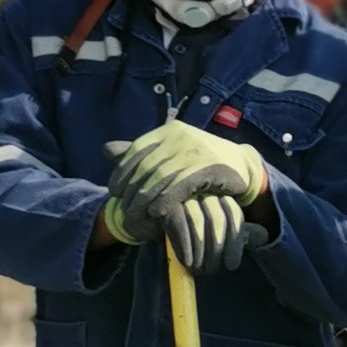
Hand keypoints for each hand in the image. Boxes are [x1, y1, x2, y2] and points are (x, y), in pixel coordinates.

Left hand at [103, 120, 267, 251]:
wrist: (241, 165)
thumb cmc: (201, 161)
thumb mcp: (170, 152)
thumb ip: (140, 153)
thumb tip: (105, 150)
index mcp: (169, 130)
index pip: (136, 149)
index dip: (122, 171)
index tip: (114, 191)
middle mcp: (180, 137)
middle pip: (146, 165)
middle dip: (131, 189)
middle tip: (123, 208)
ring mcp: (196, 151)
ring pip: (160, 177)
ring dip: (145, 199)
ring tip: (136, 215)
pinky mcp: (209, 167)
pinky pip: (180, 186)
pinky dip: (165, 200)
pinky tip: (157, 213)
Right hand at [157, 189, 255, 272]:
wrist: (146, 212)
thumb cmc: (185, 222)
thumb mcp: (214, 224)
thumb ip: (237, 229)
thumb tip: (264, 235)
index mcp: (219, 189)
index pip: (233, 214)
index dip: (234, 244)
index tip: (231, 265)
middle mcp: (203, 186)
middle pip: (218, 220)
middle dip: (216, 252)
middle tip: (212, 270)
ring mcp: (183, 191)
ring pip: (199, 223)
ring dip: (201, 253)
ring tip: (199, 269)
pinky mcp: (163, 200)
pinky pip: (179, 224)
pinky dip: (185, 247)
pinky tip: (188, 263)